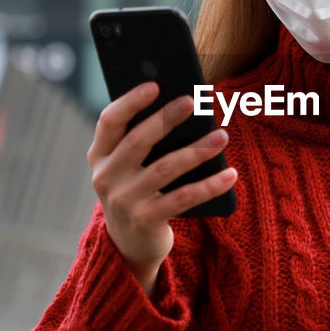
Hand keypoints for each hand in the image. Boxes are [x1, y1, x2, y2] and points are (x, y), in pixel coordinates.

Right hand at [87, 82, 236, 292]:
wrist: (129, 245)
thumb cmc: (137, 190)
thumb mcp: (130, 166)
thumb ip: (144, 140)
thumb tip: (184, 107)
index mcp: (99, 155)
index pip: (109, 121)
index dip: (130, 102)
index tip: (154, 85)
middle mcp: (105, 177)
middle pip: (138, 141)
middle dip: (167, 119)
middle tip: (194, 102)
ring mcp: (123, 201)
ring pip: (165, 168)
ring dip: (197, 150)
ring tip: (222, 137)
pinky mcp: (145, 221)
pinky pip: (183, 198)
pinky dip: (209, 185)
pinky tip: (230, 174)